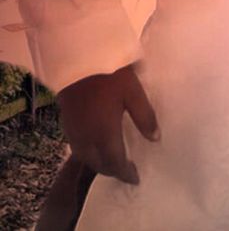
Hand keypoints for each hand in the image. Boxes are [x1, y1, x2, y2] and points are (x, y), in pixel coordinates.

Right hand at [57, 64, 159, 185]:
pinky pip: (77, 147)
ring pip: (85, 157)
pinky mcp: (66, 121)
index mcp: (104, 133)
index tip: (135, 178)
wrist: (76, 56)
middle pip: (98, 164)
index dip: (125, 173)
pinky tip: (96, 145)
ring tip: (113, 160)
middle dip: (112, 170)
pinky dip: (88, 153)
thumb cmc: (109, 73)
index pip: (115, 162)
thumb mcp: (133, 91)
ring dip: (98, 163)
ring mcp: (73, 130)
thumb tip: (155, 138)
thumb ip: (144, 116)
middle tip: (125, 171)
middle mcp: (86, 138)